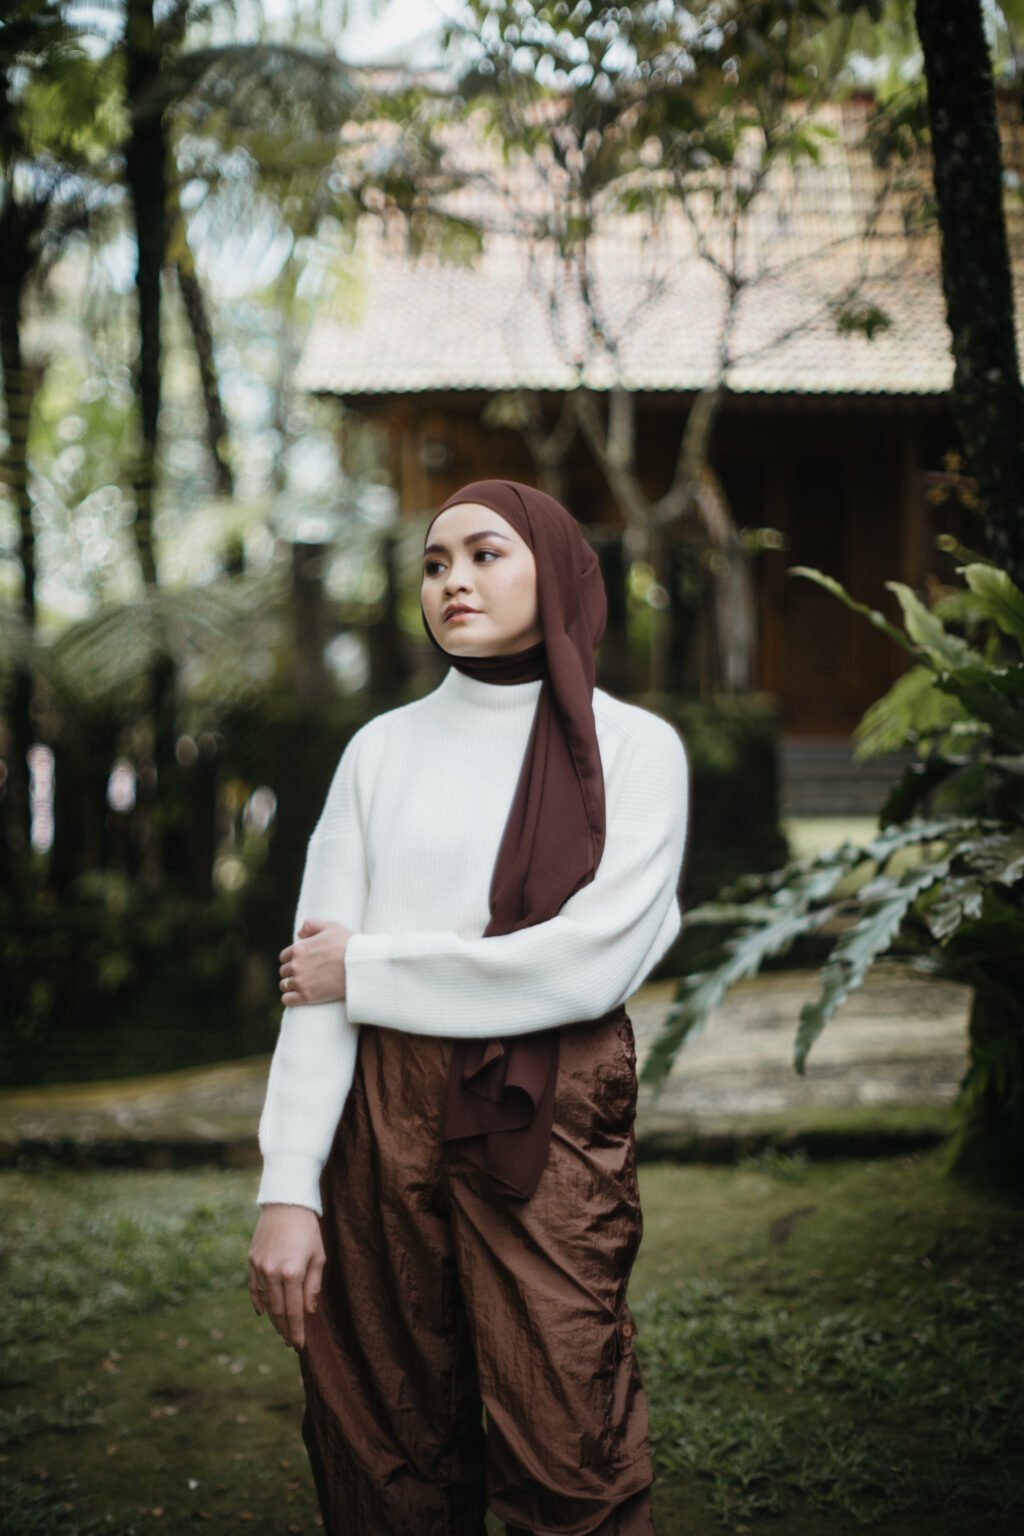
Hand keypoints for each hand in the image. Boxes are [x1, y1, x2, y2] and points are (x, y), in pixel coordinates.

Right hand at [248, 1204, 324, 1349]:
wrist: (286, 1203)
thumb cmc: (308, 1229)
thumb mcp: (318, 1256)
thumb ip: (313, 1285)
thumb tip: (308, 1311)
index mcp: (292, 1272)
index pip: (293, 1311)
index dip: (296, 1330)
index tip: (299, 1345)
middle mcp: (273, 1272)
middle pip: (278, 1310)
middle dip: (285, 1329)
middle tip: (290, 1343)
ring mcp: (259, 1267)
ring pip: (266, 1301)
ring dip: (273, 1318)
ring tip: (281, 1330)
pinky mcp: (251, 1260)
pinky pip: (253, 1288)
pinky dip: (258, 1301)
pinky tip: (263, 1312)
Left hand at [279, 918, 351, 1005]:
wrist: (361, 965)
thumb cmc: (349, 945)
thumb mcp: (331, 926)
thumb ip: (311, 925)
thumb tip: (299, 933)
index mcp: (299, 949)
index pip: (284, 956)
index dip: (292, 959)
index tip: (302, 962)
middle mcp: (296, 965)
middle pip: (284, 971)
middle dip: (292, 972)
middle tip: (305, 974)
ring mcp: (300, 982)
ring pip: (284, 985)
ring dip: (291, 985)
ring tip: (302, 986)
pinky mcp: (307, 997)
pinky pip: (287, 1000)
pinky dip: (290, 998)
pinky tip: (298, 996)